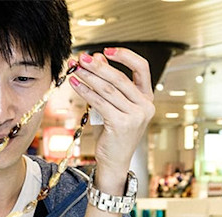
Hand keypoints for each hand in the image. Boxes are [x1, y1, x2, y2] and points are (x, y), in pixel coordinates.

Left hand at [69, 47, 154, 192]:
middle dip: (98, 66)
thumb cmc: (113, 133)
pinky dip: (85, 91)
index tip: (106, 50)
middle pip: (120, 78)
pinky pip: (100, 102)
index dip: (125, 55)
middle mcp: (145, 106)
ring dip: (88, 77)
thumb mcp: (111, 104)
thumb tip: (97, 57)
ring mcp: (136, 116)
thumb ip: (107, 82)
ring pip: (108, 89)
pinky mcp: (122, 124)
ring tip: (74, 69)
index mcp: (147, 98)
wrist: (114, 161)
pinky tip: (75, 85)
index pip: (142, 68)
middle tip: (81, 58)